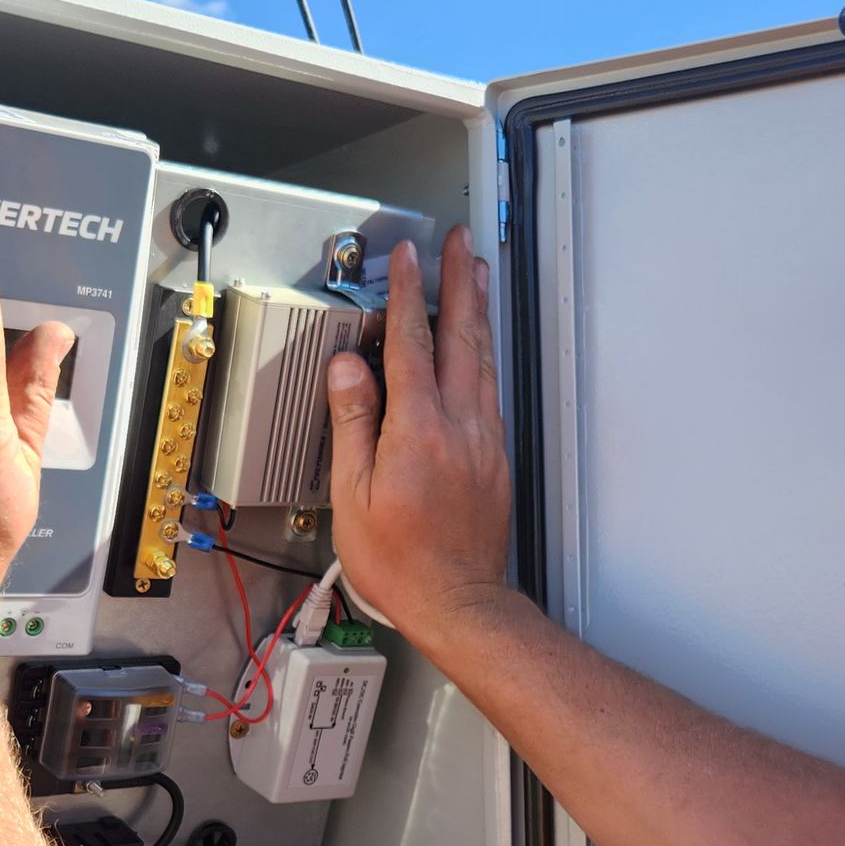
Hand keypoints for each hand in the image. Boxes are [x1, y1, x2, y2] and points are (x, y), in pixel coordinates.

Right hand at [325, 225, 513, 651]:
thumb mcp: (353, 493)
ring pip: (483, 358)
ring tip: (476, 275)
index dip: (407, 294)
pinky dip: (484, 354)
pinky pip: (490, 389)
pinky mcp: (495, 458)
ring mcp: (484, 440)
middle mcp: (460, 426)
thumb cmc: (400, 561)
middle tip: (461, 244)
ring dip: (478, 312)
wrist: (457, 602)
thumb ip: (354, 422)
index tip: (407, 257)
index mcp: (419, 429)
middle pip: (461, 337)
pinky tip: (480, 346)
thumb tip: (349, 368)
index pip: (411, 343)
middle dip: (460, 283)